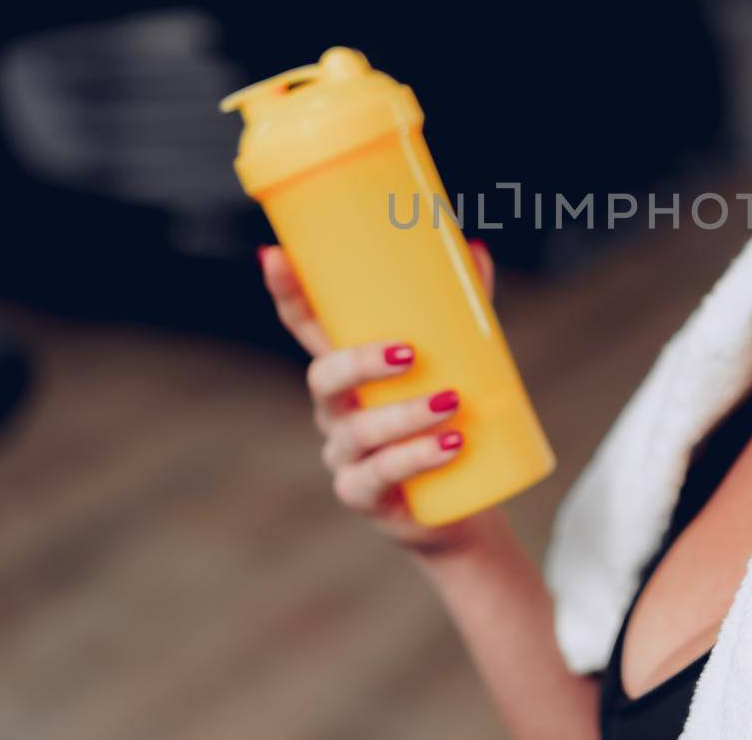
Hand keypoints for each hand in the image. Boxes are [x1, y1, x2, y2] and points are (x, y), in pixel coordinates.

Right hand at [258, 237, 508, 555]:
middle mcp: (336, 409)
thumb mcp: (459, 360)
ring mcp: (345, 455)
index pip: (305, 327)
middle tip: (409, 353)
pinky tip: (450, 446)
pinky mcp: (366, 495)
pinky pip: (380, 476)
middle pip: (323, 378)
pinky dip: (415, 458)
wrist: (464, 501)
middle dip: (359, 362)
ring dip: (404, 414)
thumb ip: (465, 309)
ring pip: (358, 430)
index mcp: (348, 368)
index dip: (286, 294)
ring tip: (452, 403)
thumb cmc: (451, 418)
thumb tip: (476, 251)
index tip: (275, 257)